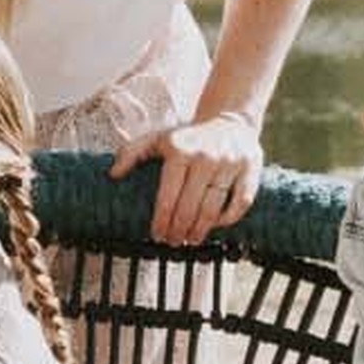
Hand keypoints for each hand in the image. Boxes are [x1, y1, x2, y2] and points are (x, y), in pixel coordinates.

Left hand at [112, 105, 263, 249]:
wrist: (229, 122)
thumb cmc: (188, 138)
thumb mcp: (157, 138)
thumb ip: (131, 153)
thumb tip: (113, 174)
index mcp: (179, 149)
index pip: (168, 195)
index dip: (161, 220)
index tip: (156, 235)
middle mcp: (205, 156)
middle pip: (190, 206)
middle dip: (178, 230)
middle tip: (172, 241)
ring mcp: (230, 163)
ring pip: (213, 208)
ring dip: (199, 230)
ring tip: (190, 240)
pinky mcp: (250, 170)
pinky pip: (240, 203)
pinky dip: (227, 219)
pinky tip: (215, 226)